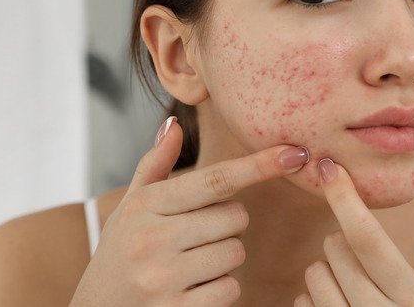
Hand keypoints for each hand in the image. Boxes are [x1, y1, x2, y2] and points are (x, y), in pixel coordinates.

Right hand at [70, 117, 310, 306]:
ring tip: (190, 263)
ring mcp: (163, 277)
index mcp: (146, 205)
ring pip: (236, 253)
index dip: (259, 165)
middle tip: (196, 235)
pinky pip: (230, 290)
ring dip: (224, 258)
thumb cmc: (119, 252)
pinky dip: (220, 290)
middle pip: (235, 217)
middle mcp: (153, 238)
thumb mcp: (130, 206)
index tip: (295, 153)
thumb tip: (174, 124)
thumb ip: (155, 165)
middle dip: (227, 224)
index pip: (215, 179)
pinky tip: (193, 289)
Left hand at [295, 158, 413, 306]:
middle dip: (344, 244)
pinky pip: (301, 303)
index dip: (345, 198)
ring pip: (314, 273)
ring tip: (353, 288)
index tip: (328, 168)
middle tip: (364, 262)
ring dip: (327, 272)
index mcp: (413, 300)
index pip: (369, 239)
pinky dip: (314, 299)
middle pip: (336, 249)